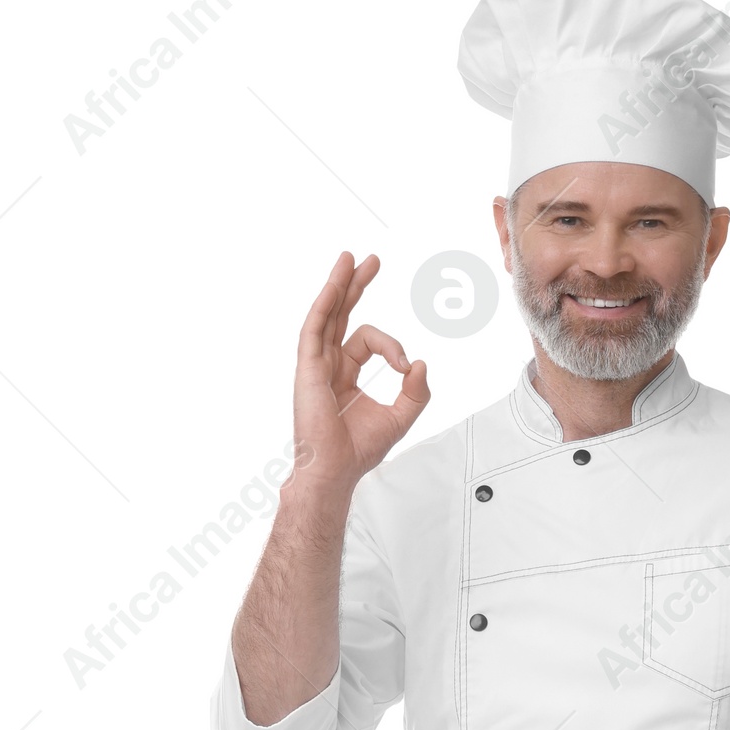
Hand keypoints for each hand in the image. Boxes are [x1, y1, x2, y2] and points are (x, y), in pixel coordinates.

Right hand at [291, 252, 429, 506]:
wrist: (336, 470)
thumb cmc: (357, 450)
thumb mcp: (400, 417)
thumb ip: (415, 392)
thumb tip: (421, 364)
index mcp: (345, 373)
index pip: (368, 341)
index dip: (392, 346)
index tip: (405, 365)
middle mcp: (328, 364)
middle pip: (341, 314)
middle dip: (355, 285)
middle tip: (370, 260)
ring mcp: (315, 364)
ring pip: (326, 314)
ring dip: (338, 285)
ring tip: (349, 259)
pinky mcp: (308, 368)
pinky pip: (314, 328)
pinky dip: (325, 305)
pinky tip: (335, 286)